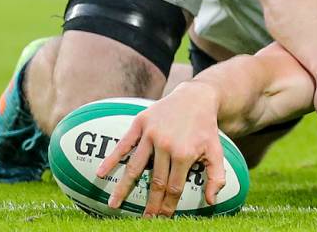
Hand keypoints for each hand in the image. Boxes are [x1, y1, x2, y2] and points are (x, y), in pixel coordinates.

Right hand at [95, 84, 225, 217]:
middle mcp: (166, 145)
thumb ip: (216, 176)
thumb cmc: (205, 128)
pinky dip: (111, 159)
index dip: (167, 205)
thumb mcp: (216, 150)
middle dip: (149, 203)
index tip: (161, 218)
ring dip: (123, 188)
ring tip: (113, 204)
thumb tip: (212, 201)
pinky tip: (101, 174)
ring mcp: (152, 134)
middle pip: (155, 181)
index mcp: (185, 154)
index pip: (174, 187)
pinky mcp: (141, 123)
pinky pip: (123, 144)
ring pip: (135, 167)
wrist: (196, 97)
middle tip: (144, 219)